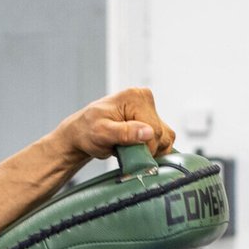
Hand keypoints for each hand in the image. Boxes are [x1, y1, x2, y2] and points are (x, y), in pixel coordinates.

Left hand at [54, 87, 176, 159]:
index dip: (143, 147)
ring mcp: (151, 110)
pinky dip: (151, 149)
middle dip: (144, 148)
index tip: (126, 151)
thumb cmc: (87, 131)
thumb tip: (149, 132)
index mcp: (135, 97)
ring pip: (165, 139)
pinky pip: (164, 141)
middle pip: (162, 135)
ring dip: (149, 149)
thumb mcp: (101, 133)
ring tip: (128, 147)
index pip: (154, 130)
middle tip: (124, 149)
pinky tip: (135, 147)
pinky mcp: (153, 121)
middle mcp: (146, 99)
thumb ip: (125, 133)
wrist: (82, 133)